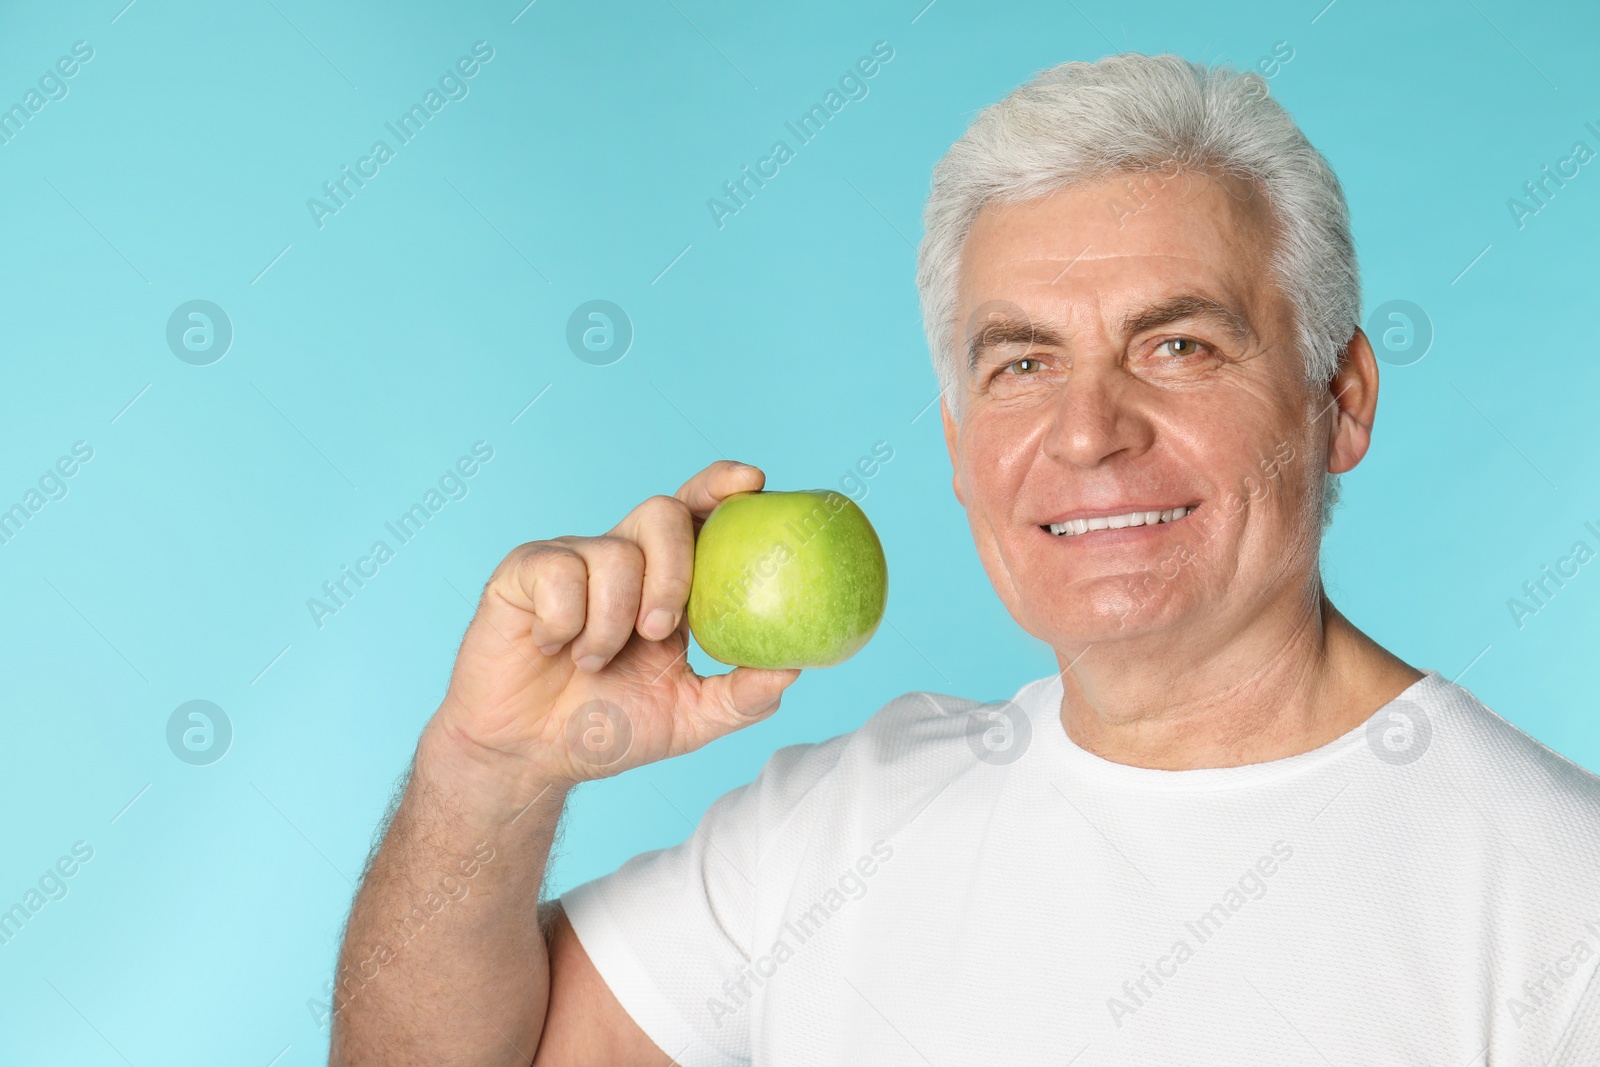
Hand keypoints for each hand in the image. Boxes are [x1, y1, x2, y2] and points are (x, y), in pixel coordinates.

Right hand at [430, 460, 800, 787]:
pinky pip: (558, 574)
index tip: (754, 483)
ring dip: (611, 621)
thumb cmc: (609, 728)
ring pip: (612, 553)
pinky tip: (553, 649)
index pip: (700, 511)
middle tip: (659, 632)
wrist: (530, 755)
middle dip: (671, 570)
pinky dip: (566, 624)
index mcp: (667, 579)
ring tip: (594, 662)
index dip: (723, 486)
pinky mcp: (525, 571)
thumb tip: (793, 667)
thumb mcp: (688, 719)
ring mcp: (573, 559)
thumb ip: (741, 696)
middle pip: (662, 511)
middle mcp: (624, 557)